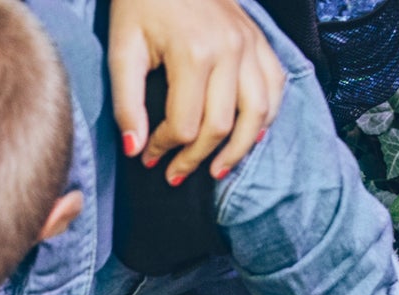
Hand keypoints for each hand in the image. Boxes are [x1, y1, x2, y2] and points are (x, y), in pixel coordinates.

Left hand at [109, 0, 286, 180]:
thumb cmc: (142, 5)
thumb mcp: (122, 50)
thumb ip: (126, 103)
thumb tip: (135, 151)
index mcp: (194, 53)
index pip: (186, 125)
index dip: (165, 149)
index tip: (148, 157)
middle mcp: (229, 49)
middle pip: (221, 127)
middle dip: (196, 159)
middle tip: (174, 174)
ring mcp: (249, 44)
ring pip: (257, 114)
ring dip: (238, 150)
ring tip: (216, 171)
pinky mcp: (259, 41)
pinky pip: (275, 87)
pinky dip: (266, 117)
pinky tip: (248, 136)